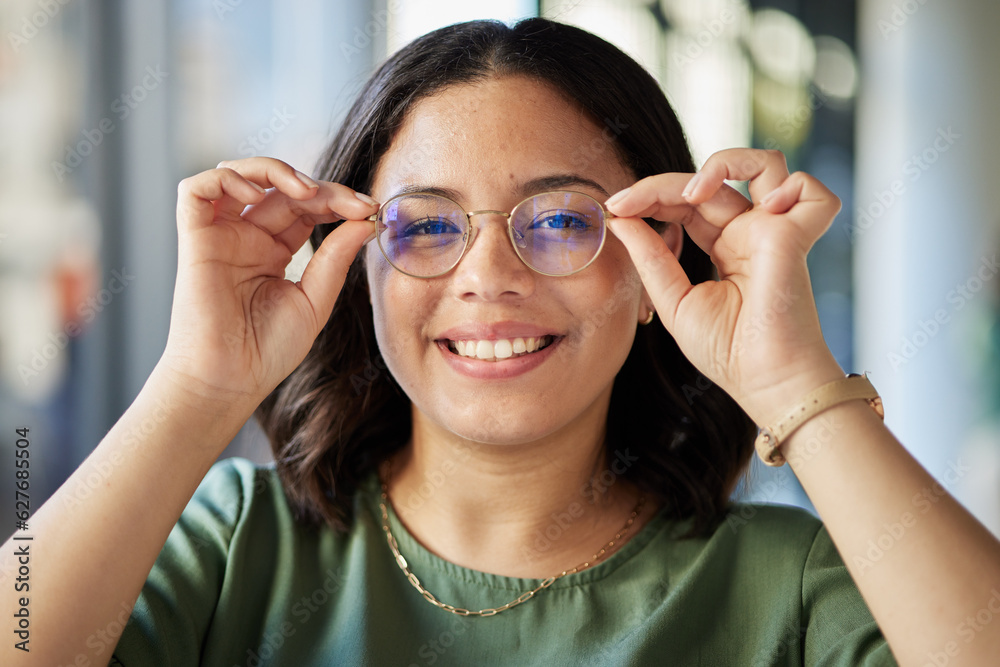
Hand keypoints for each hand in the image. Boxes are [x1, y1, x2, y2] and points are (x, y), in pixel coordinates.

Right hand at [159, 157, 377, 409]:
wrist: (229, 381)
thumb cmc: (267, 351)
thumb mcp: (314, 300)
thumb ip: (335, 259)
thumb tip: (364, 221)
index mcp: (274, 251)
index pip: (306, 207)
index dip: (337, 200)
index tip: (369, 211)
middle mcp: (247, 237)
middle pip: (282, 188)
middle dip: (322, 188)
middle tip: (355, 203)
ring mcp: (220, 235)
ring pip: (238, 174)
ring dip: (276, 170)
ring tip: (309, 192)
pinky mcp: (195, 238)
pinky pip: (197, 189)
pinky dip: (227, 178)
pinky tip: (257, 193)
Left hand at [606, 148, 845, 423]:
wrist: (763, 382)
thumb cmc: (726, 352)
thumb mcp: (673, 301)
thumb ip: (650, 258)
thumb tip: (620, 219)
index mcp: (724, 246)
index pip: (687, 204)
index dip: (651, 197)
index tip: (614, 208)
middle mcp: (751, 233)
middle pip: (712, 181)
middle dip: (663, 184)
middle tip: (626, 202)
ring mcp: (775, 232)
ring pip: (766, 163)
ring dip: (727, 162)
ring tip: (694, 194)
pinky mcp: (797, 237)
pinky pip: (812, 190)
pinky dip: (792, 185)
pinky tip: (764, 207)